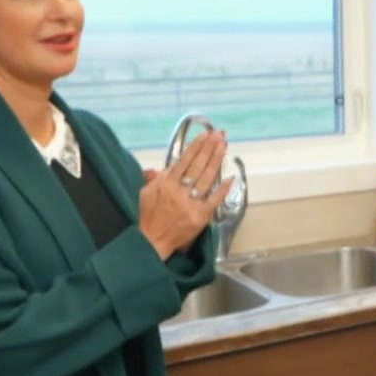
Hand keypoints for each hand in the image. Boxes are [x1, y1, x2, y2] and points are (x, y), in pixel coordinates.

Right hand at [138, 130, 230, 259]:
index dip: (196, 147)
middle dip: (209, 148)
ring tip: (223, 146)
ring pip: (206, 178)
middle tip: (219, 135)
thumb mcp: (145, 193)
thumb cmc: (148, 216)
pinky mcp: (200, 216)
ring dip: (216, 161)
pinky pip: (214, 200)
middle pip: (197, 166)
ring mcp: (191, 203)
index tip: (205, 135)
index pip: (184, 161)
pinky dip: (222, 189)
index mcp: (166, 184)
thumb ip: (155, 178)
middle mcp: (179, 191)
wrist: (151, 241)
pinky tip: (230, 177)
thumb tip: (156, 168)